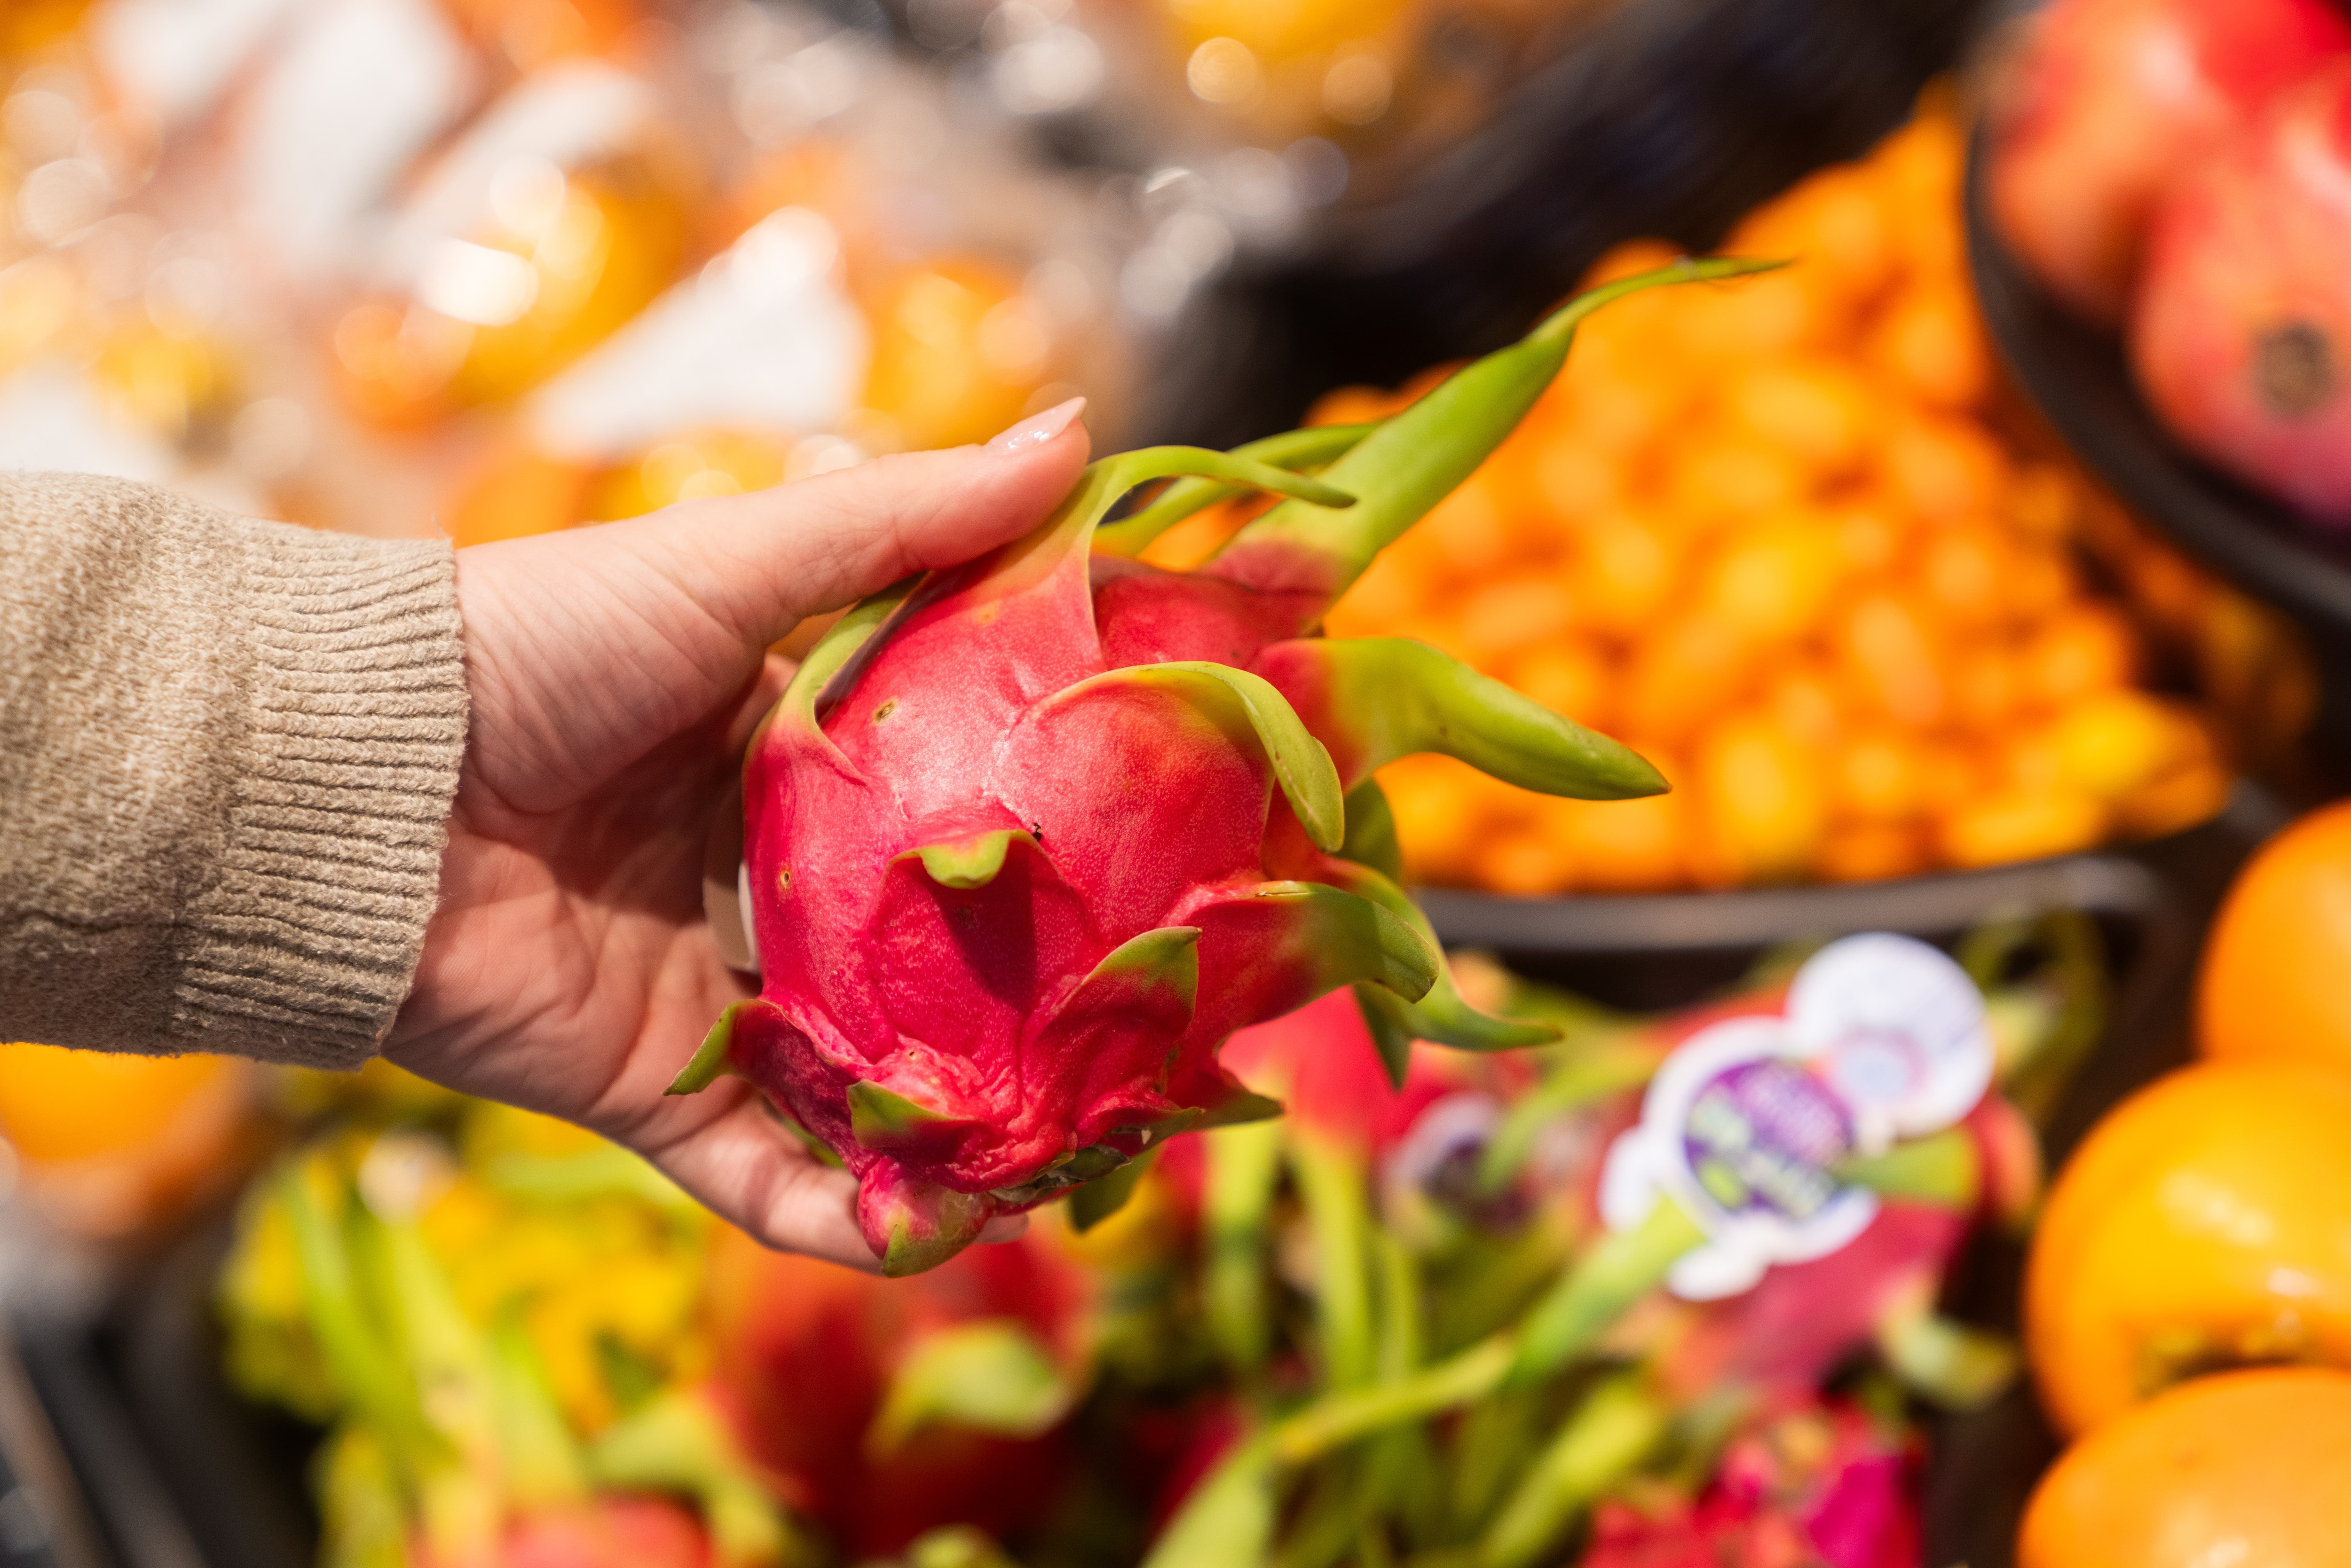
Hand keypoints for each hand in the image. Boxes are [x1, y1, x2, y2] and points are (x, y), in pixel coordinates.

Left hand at [386, 402, 1089, 1268]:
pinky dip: (844, 1220)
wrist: (360, 780)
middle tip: (1150, 1032)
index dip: (1057, 834)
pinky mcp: (654, 1090)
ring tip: (1075, 1156)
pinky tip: (941, 1232)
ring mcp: (715, 995)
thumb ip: (910, 517)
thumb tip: (1082, 430)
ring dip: (961, 1131)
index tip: (1168, 852)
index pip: (955, 807)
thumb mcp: (738, 560)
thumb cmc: (543, 645)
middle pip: (924, 959)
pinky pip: (763, 1176)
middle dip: (1025, 1003)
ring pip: (864, 1085)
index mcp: (792, 759)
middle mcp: (764, 885)